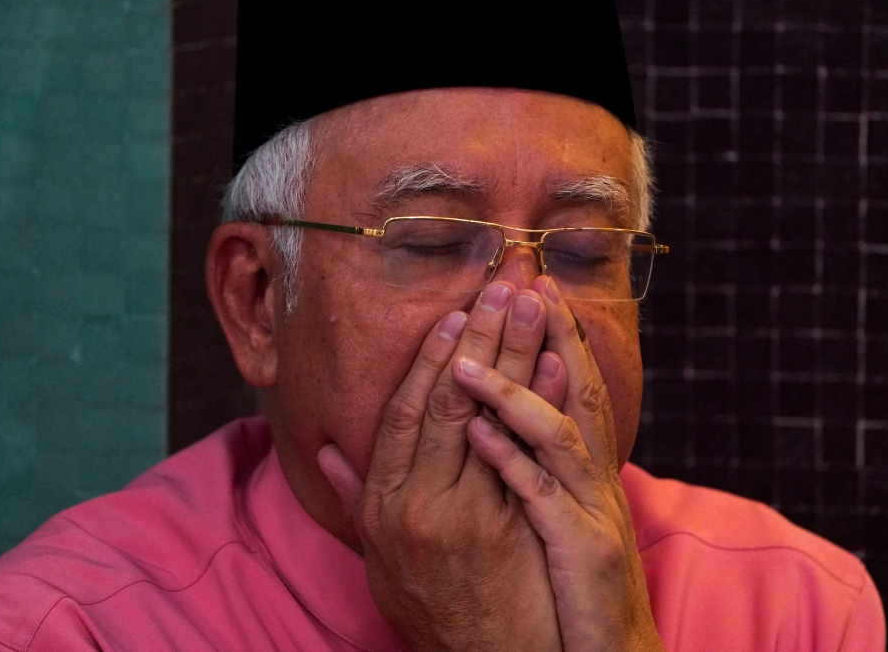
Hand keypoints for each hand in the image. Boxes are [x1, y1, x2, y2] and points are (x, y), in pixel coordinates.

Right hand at [317, 282, 565, 651]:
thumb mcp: (379, 556)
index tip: (456, 311)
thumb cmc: (431, 604)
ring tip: (533, 304)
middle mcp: (414, 504)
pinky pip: (523, 454)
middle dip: (478, 338)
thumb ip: (358, 498)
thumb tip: (326, 450)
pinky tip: (560, 365)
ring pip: (484, 419)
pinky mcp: (503, 529)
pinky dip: (542, 405)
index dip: (429, 358)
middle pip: (447, 402)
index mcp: (384, 503)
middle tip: (506, 283)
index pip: (404, 413)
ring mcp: (459, 516)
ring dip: (512, 356)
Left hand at [453, 277, 664, 651]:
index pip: (578, 390)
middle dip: (552, 334)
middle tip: (527, 280)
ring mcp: (594, 512)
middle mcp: (599, 482)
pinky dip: (510, 458)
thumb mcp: (561, 524)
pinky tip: (476, 430)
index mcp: (591, 473)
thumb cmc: (580, 591)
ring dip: (516, 386)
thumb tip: (495, 431)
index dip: (559, 337)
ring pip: (559, 433)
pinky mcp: (583, 548)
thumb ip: (535, 473)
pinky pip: (541, 495)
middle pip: (580, 392)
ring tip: (470, 351)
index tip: (534, 290)